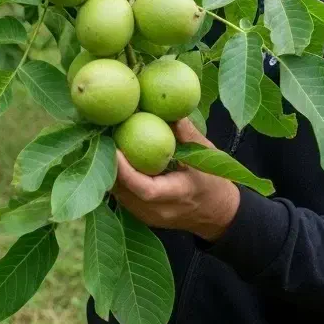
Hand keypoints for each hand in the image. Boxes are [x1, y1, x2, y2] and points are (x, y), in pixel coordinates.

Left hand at [111, 118, 239, 242]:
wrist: (219, 213)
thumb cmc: (214, 181)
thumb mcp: (206, 155)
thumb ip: (186, 132)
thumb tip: (168, 106)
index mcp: (178, 195)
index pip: (145, 189)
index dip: (126, 170)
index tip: (114, 147)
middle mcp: (159, 211)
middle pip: (125, 193)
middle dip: (111, 167)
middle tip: (104, 138)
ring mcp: (149, 217)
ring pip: (120, 197)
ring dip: (112, 173)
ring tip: (106, 145)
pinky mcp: (143, 217)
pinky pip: (124, 198)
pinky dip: (118, 179)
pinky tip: (115, 159)